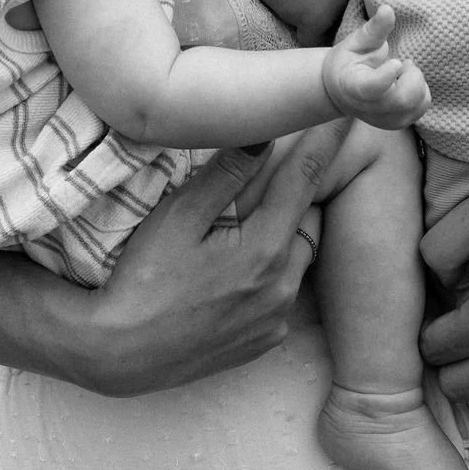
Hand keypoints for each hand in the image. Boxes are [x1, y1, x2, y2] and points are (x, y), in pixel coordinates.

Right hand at [57, 117, 351, 393]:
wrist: (118, 356)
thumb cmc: (141, 280)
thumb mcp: (178, 217)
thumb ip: (225, 175)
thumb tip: (263, 135)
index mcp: (265, 249)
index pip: (306, 179)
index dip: (328, 141)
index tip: (350, 113)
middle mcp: (282, 287)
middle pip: (307, 219)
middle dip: (300, 191)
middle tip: (282, 166)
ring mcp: (276, 319)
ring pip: (297, 256)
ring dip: (284, 231)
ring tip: (252, 215)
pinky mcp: (264, 341)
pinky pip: (282, 291)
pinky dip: (271, 269)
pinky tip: (237, 264)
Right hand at [322, 4, 429, 128]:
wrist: (341, 93)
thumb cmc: (348, 62)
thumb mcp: (355, 42)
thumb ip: (374, 28)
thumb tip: (388, 8)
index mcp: (354, 86)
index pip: (373, 88)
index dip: (388, 76)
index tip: (397, 61)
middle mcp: (369, 109)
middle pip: (403, 99)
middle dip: (412, 76)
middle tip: (403, 62)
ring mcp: (385, 120)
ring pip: (417, 103)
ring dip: (417, 82)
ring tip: (401, 73)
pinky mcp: (398, 123)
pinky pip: (422, 106)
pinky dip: (420, 91)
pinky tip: (404, 82)